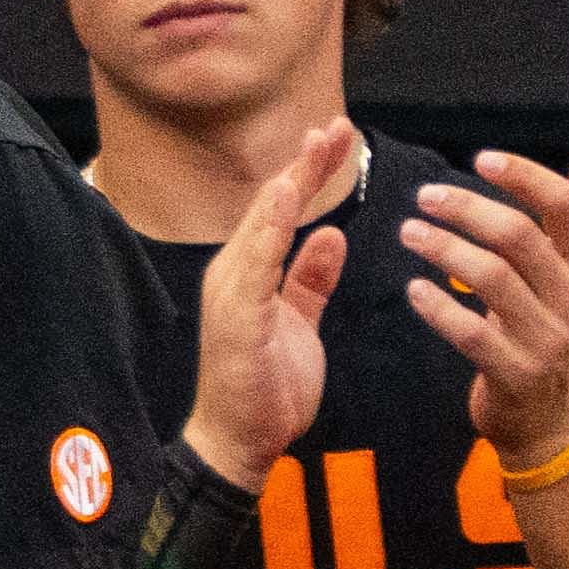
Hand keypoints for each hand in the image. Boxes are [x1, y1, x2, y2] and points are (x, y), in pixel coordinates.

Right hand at [184, 114, 355, 486]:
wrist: (238, 442)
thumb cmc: (266, 388)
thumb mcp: (300, 322)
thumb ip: (311, 278)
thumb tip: (331, 234)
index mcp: (250, 273)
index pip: (282, 212)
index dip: (308, 172)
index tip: (335, 137)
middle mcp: (235, 273)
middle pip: (272, 206)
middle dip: (303, 164)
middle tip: (335, 126)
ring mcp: (232, 293)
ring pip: (263, 224)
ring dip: (291, 183)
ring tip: (315, 148)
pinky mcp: (238, 316)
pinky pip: (256, 263)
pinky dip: (271, 227)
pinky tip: (287, 199)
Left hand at [398, 145, 568, 465]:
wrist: (549, 415)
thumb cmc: (549, 327)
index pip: (564, 207)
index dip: (525, 176)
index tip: (481, 159)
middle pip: (520, 238)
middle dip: (468, 210)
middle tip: (425, 196)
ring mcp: (547, 339)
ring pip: (492, 279)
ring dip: (444, 249)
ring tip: (409, 232)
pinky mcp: (516, 373)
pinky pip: (472, 334)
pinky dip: (439, 308)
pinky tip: (413, 289)